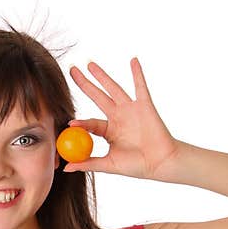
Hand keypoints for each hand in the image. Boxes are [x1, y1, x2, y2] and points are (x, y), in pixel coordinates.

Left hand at [65, 57, 182, 180]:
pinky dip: (137, 73)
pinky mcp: (145, 105)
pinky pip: (140, 87)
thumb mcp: (109, 164)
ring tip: (89, 64)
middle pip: (97, 96)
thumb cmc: (137, 166)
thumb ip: (88, 163)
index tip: (70, 122)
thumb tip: (66, 168)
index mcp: (109, 131)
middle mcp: (118, 117)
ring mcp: (131, 109)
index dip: (81, 122)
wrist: (161, 164)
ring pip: (113, 88)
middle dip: (85, 83)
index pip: (90, 123)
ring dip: (102, 76)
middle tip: (72, 70)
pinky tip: (132, 60)